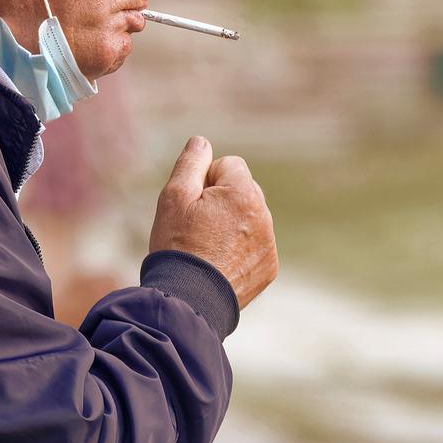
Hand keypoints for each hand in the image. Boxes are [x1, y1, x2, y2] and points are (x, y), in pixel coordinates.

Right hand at [148, 136, 278, 309]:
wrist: (189, 301)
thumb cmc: (177, 247)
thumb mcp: (173, 197)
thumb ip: (191, 163)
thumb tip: (202, 141)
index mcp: (243, 193)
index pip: (229, 165)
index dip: (205, 181)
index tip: (192, 206)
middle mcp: (264, 215)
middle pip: (243, 190)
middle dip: (222, 200)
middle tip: (197, 227)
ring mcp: (269, 244)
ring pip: (249, 218)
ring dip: (231, 224)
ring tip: (206, 248)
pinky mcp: (268, 267)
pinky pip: (255, 245)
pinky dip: (239, 249)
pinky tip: (218, 264)